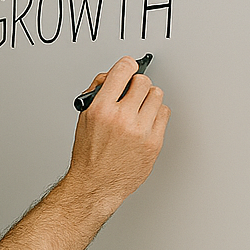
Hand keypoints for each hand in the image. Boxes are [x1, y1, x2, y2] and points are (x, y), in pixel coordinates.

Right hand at [65, 55, 169, 209]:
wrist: (96, 183)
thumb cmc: (89, 155)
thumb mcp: (84, 120)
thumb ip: (98, 95)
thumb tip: (111, 78)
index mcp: (101, 110)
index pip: (121, 71)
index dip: (126, 66)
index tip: (128, 66)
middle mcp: (122, 118)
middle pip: (143, 81)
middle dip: (136, 85)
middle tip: (132, 92)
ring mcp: (140, 130)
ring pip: (157, 95)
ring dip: (148, 98)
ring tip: (139, 108)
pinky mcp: (154, 141)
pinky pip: (165, 113)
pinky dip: (156, 114)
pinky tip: (145, 121)